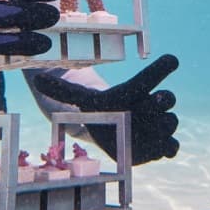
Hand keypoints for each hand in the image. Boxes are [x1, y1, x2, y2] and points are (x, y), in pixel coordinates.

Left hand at [32, 54, 179, 164]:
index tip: (172, 60)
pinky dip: (169, 148)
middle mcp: (153, 105)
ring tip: (144, 133)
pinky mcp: (162, 146)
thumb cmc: (102, 110)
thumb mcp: (82, 99)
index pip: (153, 75)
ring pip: (171, 122)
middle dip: (165, 99)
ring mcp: (160, 126)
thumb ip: (63, 90)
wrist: (114, 131)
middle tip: (156, 100)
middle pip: (167, 98)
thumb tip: (36, 80)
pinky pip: (174, 147)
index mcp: (138, 91)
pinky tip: (160, 149)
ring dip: (162, 127)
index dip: (163, 67)